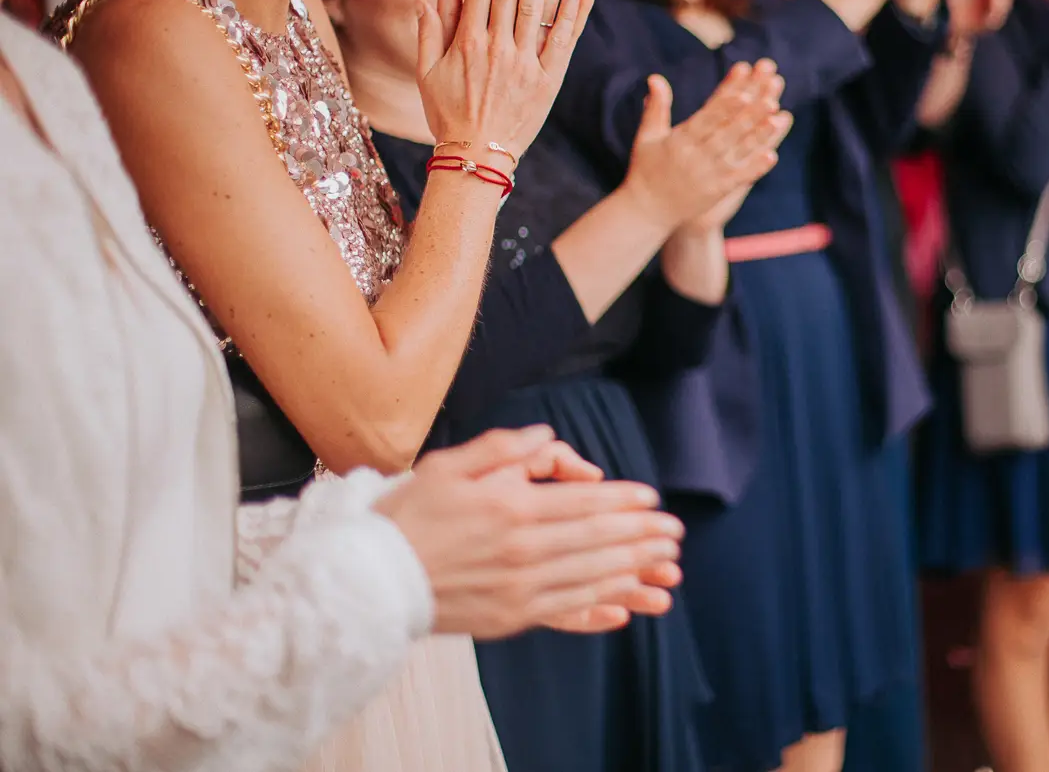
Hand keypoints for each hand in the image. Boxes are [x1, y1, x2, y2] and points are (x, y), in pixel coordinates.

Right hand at [376, 426, 683, 641]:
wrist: (368, 581)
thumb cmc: (408, 517)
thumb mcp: (450, 466)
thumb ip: (503, 448)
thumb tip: (547, 435)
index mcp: (511, 510)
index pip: (583, 505)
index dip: (623, 503)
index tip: (652, 501)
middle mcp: (522, 552)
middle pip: (597, 543)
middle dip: (641, 537)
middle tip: (674, 533)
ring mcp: (518, 590)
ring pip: (590, 580)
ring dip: (633, 572)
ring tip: (665, 567)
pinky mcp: (510, 619)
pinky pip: (566, 614)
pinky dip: (598, 611)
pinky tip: (625, 609)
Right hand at [416, 0, 599, 168]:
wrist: (475, 159)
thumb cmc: (446, 116)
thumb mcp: (427, 73)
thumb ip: (430, 31)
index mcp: (468, 44)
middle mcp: (498, 49)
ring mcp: (525, 65)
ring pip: (539, 7)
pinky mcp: (547, 82)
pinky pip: (562, 43)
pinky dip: (572, 15)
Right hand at [621, 61, 790, 230]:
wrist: (647, 211)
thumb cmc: (646, 169)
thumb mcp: (647, 136)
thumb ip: (656, 107)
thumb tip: (655, 77)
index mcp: (679, 140)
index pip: (706, 119)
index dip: (726, 106)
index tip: (744, 92)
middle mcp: (695, 157)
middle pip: (727, 133)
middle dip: (749, 116)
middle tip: (770, 99)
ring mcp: (708, 175)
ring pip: (736, 152)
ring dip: (758, 137)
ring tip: (778, 120)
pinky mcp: (716, 191)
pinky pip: (739, 178)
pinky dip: (755, 168)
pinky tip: (773, 156)